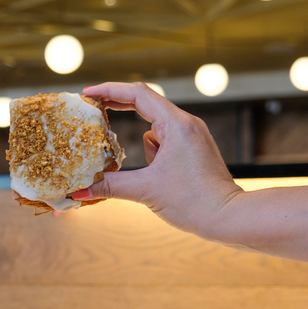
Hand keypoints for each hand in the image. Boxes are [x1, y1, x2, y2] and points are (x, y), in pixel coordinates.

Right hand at [72, 82, 242, 238]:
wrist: (229, 218)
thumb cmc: (195, 202)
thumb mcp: (145, 191)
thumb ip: (109, 187)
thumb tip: (78, 192)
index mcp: (176, 124)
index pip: (137, 94)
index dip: (109, 90)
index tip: (87, 94)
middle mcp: (186, 124)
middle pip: (145, 103)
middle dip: (117, 105)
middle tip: (91, 108)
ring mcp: (191, 137)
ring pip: (154, 128)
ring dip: (138, 141)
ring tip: (135, 163)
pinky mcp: (192, 150)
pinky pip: (164, 142)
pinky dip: (151, 152)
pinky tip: (154, 174)